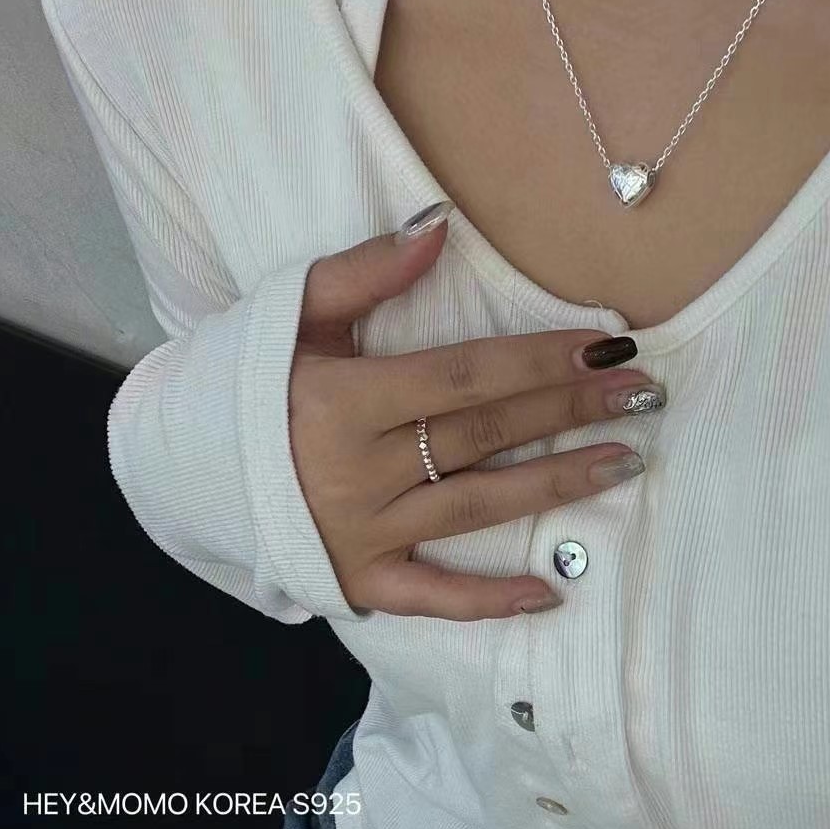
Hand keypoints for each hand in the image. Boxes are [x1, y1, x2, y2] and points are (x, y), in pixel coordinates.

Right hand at [288, 201, 660, 620]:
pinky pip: (432, 597)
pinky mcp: (359, 580)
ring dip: (558, 485)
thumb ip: (362, 271)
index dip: (540, 360)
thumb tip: (439, 227)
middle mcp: (359, 470)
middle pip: (486, 436)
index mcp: (344, 400)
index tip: (607, 347)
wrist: (186, 464)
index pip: (465, 377)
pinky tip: (551, 594)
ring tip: (626, 461)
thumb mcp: (291, 315)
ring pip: (478, 509)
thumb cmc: (247, 382)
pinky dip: (489, 601)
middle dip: (570, 410)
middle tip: (643, 396)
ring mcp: (361, 533)